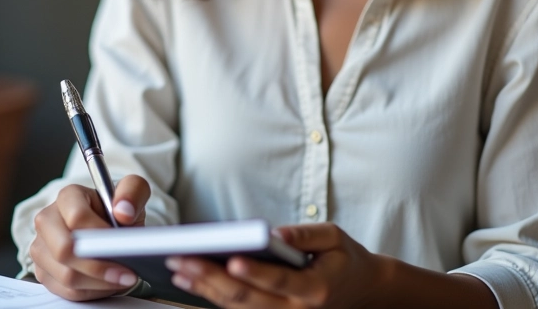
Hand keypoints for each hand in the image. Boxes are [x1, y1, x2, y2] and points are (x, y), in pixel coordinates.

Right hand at [30, 174, 150, 301]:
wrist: (109, 226)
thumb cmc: (118, 208)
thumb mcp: (133, 190)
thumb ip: (132, 191)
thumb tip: (123, 212)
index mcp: (69, 196)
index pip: (77, 217)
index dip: (99, 235)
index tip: (121, 245)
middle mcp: (48, 220)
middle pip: (64, 250)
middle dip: (98, 266)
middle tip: (126, 272)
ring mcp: (42, 247)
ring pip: (66, 275)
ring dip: (98, 282)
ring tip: (122, 278)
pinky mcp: (43, 271)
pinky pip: (65, 291)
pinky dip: (91, 291)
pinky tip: (108, 283)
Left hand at [165, 222, 383, 308]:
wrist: (359, 291)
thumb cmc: (343, 258)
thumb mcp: (335, 237)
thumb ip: (306, 235)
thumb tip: (275, 235)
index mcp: (315, 289)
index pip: (280, 281)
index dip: (255, 272)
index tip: (231, 258)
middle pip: (248, 299)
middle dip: (211, 278)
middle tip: (183, 258)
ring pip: (237, 308)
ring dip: (204, 288)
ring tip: (178, 267)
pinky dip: (212, 296)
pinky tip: (192, 280)